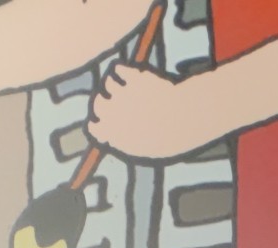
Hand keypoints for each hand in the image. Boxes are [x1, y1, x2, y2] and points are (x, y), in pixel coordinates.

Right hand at [88, 60, 215, 161]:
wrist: (182, 119)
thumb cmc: (165, 138)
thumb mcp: (141, 148)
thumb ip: (121, 141)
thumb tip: (107, 136)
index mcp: (115, 132)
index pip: (96, 127)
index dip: (97, 124)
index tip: (99, 122)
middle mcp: (114, 112)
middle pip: (98, 103)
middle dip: (102, 102)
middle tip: (111, 101)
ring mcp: (123, 93)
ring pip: (108, 84)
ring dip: (113, 85)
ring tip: (123, 88)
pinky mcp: (133, 77)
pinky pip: (119, 69)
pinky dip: (120, 70)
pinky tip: (124, 72)